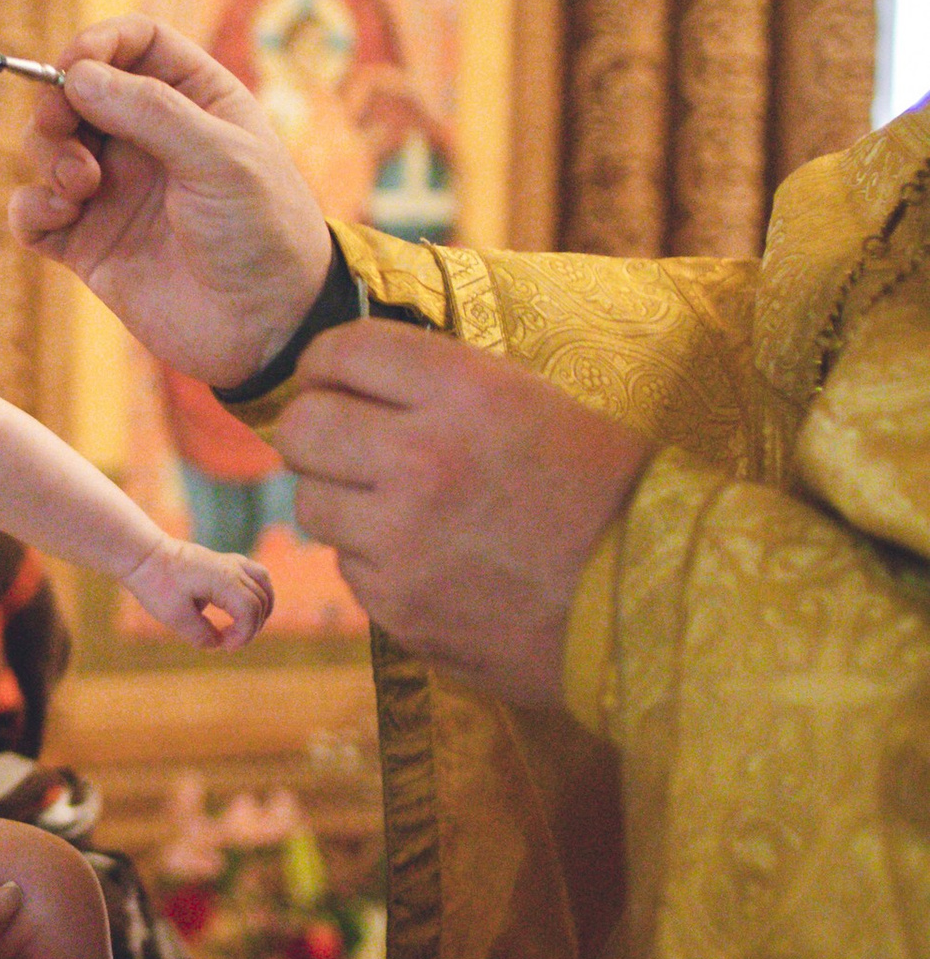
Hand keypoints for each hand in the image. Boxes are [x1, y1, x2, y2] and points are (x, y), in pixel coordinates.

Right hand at [4, 16, 333, 387]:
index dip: (98, 44)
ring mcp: (114, 190)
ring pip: (47, 147)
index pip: (135, 44)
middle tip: (61, 130)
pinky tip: (61, 218)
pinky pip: (34, 211)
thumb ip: (150, 110)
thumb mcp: (220, 157)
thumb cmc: (263, 232)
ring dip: (47, 156)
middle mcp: (149, 139)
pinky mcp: (88, 242)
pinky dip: (31, 208)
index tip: (72, 67)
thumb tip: (76, 74)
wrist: (266, 330)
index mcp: (194, 101)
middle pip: (77, 91)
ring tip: (79, 188)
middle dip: (58, 104)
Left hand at [125, 541, 273, 651]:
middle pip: (261, 600)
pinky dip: (256, 593)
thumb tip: (218, 644)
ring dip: (261, 608)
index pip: (251, 610)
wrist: (144, 555)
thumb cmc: (156, 583)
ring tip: (245, 628)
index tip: (225, 647)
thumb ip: (200, 634)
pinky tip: (241, 610)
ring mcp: (230, 562)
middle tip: (228, 643)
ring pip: (263, 584)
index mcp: (223, 579)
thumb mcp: (175, 617)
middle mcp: (232, 568)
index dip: (244, 634)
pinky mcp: (224, 562)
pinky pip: (254, 575)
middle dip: (251, 627)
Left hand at [272, 327, 647, 705]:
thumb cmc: (604, 492)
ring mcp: (403, 541)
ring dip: (342, 501)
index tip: (332, 378)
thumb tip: (352, 374)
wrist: (655, 602)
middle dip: (316, 430)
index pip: (344, 350)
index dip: (328, 362)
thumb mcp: (531, 402)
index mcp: (465, 391)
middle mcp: (422, 460)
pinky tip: (433, 562)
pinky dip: (376, 563)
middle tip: (342, 442)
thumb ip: (438, 385)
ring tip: (398, 508)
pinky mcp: (399, 608)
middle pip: (303, 427)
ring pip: (311, 504)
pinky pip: (349, 569)